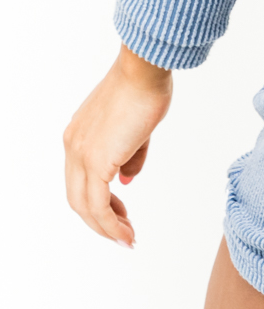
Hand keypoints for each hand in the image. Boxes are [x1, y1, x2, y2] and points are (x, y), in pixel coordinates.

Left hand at [63, 43, 172, 247]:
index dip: (98, 200)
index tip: (120, 211)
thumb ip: (129, 154)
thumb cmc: (145, 87)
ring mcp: (81, 154)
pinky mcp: (97, 161)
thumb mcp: (136, 127)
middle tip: (123, 232)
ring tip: (127, 239)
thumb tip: (126, 179)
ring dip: (106, 228)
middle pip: (77, 198)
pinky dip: (111, 224)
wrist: (144, 69)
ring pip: (85, 206)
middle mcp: (73, 146)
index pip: (80, 179)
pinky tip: (127, 233)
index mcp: (78, 135)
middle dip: (100, 221)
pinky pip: (99, 205)